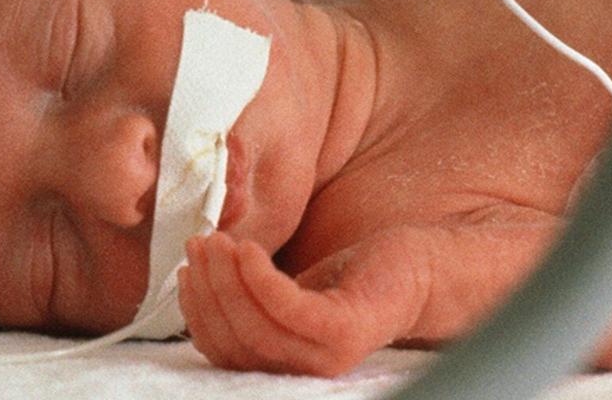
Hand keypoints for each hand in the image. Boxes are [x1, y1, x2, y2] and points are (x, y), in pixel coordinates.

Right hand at [177, 232, 392, 376]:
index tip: (187, 270)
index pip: (224, 350)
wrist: (425, 269)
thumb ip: (254, 300)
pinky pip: (288, 309)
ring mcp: (327, 355)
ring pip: (254, 327)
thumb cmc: (354, 278)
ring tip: (216, 241)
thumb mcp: (294, 291)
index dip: (197, 311)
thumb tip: (196, 279)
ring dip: (225, 280)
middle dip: (206, 290)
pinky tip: (247, 249)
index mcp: (286, 363)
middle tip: (199, 246)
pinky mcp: (346, 330)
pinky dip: (258, 278)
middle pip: (233, 341)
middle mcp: (304, 371)